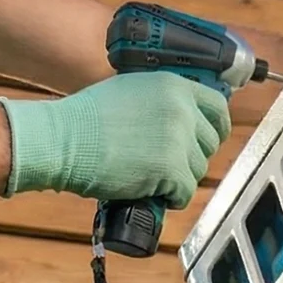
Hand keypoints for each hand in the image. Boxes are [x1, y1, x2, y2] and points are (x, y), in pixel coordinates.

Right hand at [0, 71, 231, 207]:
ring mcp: (179, 140)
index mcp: (174, 85)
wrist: (64, 140)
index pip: (217, 108)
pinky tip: (152, 191)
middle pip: (208, 144)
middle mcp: (182, 109)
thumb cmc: (88, 120)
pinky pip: (185, 193)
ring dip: (178, 178)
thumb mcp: (132, 91)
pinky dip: (170, 198)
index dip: (216, 127)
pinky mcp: (172, 170)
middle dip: (191, 157)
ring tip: (150, 174)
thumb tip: (185, 121)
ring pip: (197, 171)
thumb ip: (162, 101)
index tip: (210, 139)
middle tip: (167, 163)